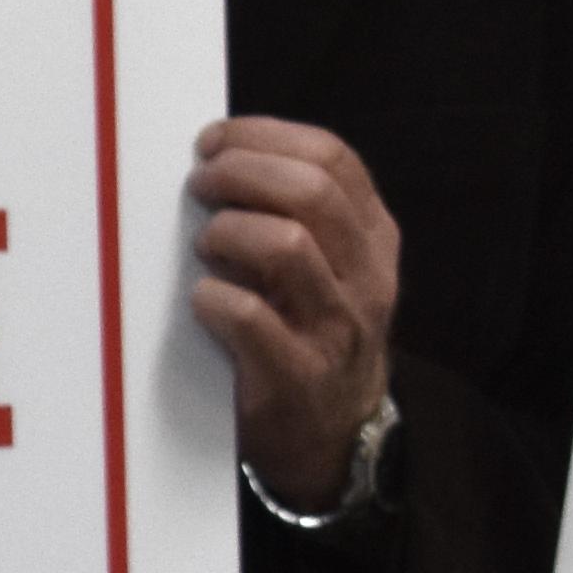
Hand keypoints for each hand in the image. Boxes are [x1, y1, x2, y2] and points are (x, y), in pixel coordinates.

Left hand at [189, 117, 400, 505]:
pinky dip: (212, 298)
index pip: (333, 158)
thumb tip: (217, 155)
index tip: (213, 140)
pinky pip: (249, 317)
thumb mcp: (326, 267)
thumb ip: (293, 214)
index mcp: (373, 237)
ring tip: (204, 245)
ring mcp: (337, 327)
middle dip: (242, 173)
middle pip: (312, 191)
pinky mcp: (298, 375)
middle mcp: (366, 277)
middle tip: (198, 184)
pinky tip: (200, 300)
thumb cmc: (308, 332)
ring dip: (229, 231)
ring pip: (288, 244)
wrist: (334, 435)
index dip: (265, 137)